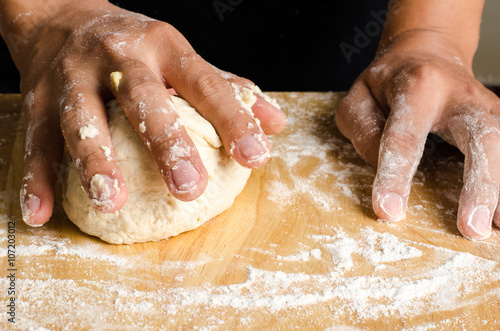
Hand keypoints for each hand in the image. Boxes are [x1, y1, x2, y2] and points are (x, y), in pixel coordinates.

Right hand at [2, 0, 285, 225]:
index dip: (233, 119)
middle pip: (143, 99)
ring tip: (111, 201)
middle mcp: (119, 58)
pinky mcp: (36, 98)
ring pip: (83, 118)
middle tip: (188, 188)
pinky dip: (36, 178)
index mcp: (165, 48)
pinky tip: (41, 213)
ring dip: (95, 161)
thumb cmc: (137, 47)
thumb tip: (276, 125)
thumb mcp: (182, 58)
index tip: (255, 157)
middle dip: (166, 143)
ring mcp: (73, 76)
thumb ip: (228, 89)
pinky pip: (36, 140)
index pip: (206, 83)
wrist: (60, 15)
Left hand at [336, 31, 499, 239]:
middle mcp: (461, 95)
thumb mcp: (358, 97)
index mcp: (417, 86)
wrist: (428, 52)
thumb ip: (362, 129)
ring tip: (497, 227)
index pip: (404, 137)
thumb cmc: (388, 82)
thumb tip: (383, 168)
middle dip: (479, 184)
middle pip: (480, 138)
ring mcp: (486, 107)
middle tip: (471, 227)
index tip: (388, 212)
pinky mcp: (497, 119)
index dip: (395, 177)